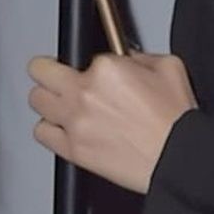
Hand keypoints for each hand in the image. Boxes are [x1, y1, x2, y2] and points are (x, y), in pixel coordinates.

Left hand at [28, 52, 198, 192]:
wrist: (177, 157)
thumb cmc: (176, 120)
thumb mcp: (169, 68)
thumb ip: (141, 57)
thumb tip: (127, 60)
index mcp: (107, 69)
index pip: (80, 56)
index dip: (91, 64)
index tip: (96, 71)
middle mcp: (84, 93)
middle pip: (41, 72)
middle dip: (49, 71)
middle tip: (57, 77)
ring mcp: (75, 122)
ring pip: (36, 101)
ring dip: (48, 100)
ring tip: (61, 104)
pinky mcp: (72, 149)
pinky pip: (41, 133)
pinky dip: (49, 129)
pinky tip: (63, 128)